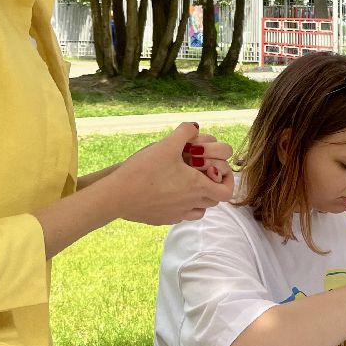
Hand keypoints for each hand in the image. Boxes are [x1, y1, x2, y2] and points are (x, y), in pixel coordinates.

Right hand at [110, 123, 233, 224]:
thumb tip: (194, 126)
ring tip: (187, 184)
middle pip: (214, 200)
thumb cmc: (144, 171)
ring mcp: (177, 214)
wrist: (117, 196)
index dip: (228, 180)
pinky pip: (180, 215)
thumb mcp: (166, 145)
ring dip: (198, 198)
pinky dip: (182, 206)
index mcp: (197, 188)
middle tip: (201, 172)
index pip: (227, 192)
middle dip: (212, 186)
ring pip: (199, 211)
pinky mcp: (162, 220)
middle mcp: (191, 204)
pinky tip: (170, 193)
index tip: (217, 169)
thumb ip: (184, 132)